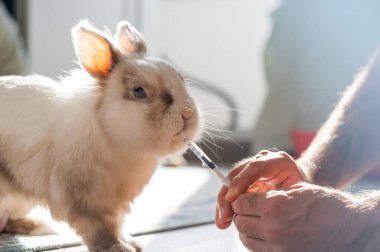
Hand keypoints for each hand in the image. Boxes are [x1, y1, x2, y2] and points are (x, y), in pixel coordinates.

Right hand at [216, 150, 305, 228]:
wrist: (304, 188)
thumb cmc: (305, 194)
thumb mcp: (298, 195)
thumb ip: (280, 198)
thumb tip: (259, 208)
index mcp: (278, 161)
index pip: (254, 167)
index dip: (241, 182)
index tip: (232, 199)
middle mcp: (261, 161)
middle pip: (236, 175)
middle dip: (227, 196)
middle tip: (225, 217)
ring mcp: (251, 169)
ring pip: (229, 183)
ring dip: (223, 203)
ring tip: (222, 223)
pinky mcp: (246, 179)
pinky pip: (231, 191)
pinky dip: (226, 206)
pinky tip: (223, 219)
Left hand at [231, 183, 379, 250]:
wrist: (350, 229)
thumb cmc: (326, 205)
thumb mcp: (298, 191)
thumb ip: (273, 195)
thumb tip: (254, 199)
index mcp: (275, 205)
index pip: (241, 202)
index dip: (240, 198)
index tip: (244, 198)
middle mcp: (272, 227)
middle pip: (240, 221)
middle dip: (241, 213)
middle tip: (248, 210)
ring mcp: (277, 246)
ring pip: (245, 238)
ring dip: (246, 229)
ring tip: (255, 222)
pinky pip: (257, 250)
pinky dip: (255, 242)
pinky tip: (264, 235)